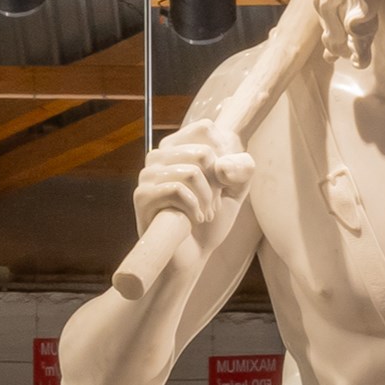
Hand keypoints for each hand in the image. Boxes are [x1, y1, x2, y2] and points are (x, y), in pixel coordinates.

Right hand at [130, 126, 255, 241]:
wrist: (192, 256)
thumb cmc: (211, 220)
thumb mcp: (236, 190)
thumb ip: (242, 169)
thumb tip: (221, 166)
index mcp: (178, 146)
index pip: (206, 128)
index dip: (223, 157)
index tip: (220, 182)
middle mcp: (159, 155)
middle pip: (203, 153)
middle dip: (216, 185)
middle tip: (212, 205)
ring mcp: (147, 175)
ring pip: (191, 172)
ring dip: (207, 200)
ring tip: (204, 214)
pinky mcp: (142, 195)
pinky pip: (177, 190)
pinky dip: (194, 208)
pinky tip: (193, 220)